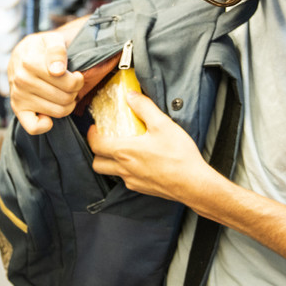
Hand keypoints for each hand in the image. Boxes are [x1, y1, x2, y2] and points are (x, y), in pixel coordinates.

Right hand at [6, 31, 83, 133]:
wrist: (21, 55)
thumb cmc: (41, 48)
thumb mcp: (51, 40)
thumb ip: (56, 50)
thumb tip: (58, 70)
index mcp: (30, 62)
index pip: (69, 83)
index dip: (78, 80)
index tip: (76, 75)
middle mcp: (22, 80)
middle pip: (66, 97)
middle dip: (74, 92)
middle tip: (71, 86)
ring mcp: (18, 96)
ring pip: (58, 111)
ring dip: (67, 105)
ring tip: (64, 94)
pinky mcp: (17, 109)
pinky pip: (33, 127)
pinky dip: (45, 124)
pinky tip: (49, 115)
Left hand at [87, 91, 215, 201]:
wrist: (193, 184)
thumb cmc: (179, 156)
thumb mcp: (162, 124)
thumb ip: (144, 107)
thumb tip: (131, 96)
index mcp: (125, 152)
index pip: (96, 144)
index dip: (91, 135)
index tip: (95, 127)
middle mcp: (124, 169)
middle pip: (97, 163)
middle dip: (97, 151)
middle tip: (105, 140)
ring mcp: (133, 181)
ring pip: (110, 173)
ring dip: (110, 162)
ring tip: (121, 150)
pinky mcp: (143, 189)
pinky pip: (126, 180)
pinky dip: (126, 170)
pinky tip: (140, 162)